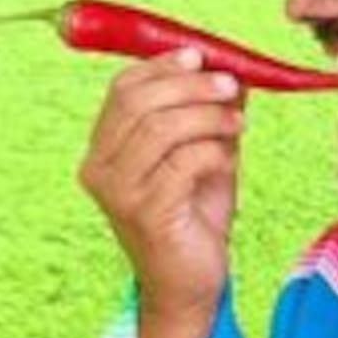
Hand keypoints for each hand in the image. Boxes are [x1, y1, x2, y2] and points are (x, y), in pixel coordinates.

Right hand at [79, 48, 245, 337]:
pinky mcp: (146, 214)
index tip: (200, 57)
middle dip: (192, 86)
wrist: (191, 280)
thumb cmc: (194, 212)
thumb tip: (231, 67)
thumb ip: (208, 111)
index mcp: (103, 148)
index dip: (162, 66)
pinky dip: (214, 151)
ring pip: (162, 129)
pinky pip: (183, 163)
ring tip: (238, 124)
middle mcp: (99, 169)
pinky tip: (229, 158)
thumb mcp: (201, 150)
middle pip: (141, 102)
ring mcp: (118, 194)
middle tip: (231, 85)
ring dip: (209, 117)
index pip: (122, 88)